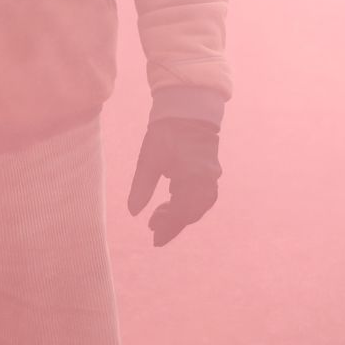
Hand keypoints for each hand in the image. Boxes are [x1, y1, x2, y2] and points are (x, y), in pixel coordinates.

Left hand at [127, 117, 221, 247]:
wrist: (188, 109)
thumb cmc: (166, 132)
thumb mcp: (149, 159)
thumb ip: (141, 187)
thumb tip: (133, 213)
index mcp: (193, 178)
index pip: (181, 212)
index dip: (167, 227)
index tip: (152, 235)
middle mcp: (206, 180)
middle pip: (191, 213)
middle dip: (172, 223)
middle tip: (151, 227)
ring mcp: (211, 177)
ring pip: (197, 206)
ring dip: (179, 214)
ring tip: (158, 216)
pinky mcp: (209, 172)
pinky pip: (201, 196)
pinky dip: (186, 203)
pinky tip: (170, 202)